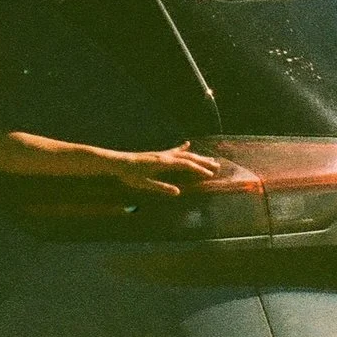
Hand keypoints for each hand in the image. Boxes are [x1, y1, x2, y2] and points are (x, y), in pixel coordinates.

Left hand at [108, 143, 225, 195]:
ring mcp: (162, 154)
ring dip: (197, 156)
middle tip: (217, 166)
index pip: (186, 165)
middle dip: (203, 162)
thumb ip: (161, 187)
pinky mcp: (158, 154)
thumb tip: (178, 192)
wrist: (119, 162)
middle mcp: (165, 156)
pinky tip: (187, 144)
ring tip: (209, 158)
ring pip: (184, 154)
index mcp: (164, 163)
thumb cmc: (130, 174)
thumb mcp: (145, 183)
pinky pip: (174, 150)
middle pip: (188, 158)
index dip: (199, 169)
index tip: (211, 174)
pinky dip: (182, 148)